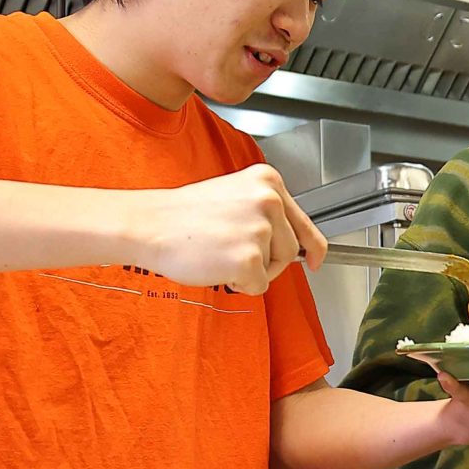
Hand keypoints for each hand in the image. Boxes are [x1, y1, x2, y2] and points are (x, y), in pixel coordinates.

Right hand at [141, 165, 326, 294]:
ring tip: (222, 253)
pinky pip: (259, 286)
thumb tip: (298, 245)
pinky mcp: (250, 258)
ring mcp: (261, 229)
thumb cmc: (185, 215)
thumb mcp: (234, 196)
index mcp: (268, 181)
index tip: (316, 260)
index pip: (306, 222)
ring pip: (277, 268)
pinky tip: (217, 265)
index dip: (313, 247)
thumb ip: (266, 213)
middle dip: (270, 261)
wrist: (151, 224)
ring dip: (254, 271)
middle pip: (292, 249)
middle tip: (233, 252)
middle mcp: (269, 200)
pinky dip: (240, 285)